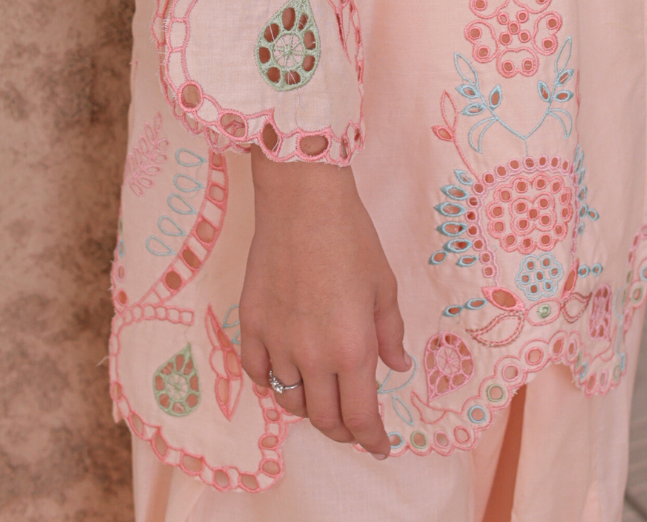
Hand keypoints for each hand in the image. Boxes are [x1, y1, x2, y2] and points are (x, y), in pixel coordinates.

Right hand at [239, 154, 410, 455]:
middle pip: (324, 418)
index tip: (381, 447)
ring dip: (309, 406)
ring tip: (322, 395)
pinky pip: (258, 372)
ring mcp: (277, 342)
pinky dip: (273, 380)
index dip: (372, 440)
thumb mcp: (383, 285)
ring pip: (290, 400)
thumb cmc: (351, 236)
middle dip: (343, 430)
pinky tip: (286, 371)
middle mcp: (313, 356)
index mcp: (352, 349)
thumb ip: (390, 333)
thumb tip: (396, 367)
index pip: (360, 418)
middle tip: (354, 424)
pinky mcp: (250, 324)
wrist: (302, 198)